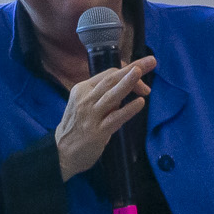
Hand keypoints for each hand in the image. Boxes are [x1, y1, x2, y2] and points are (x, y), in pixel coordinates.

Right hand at [56, 54, 154, 179]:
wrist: (62, 152)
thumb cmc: (77, 126)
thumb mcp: (85, 104)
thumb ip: (103, 95)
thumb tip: (128, 85)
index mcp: (82, 89)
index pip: (107, 74)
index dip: (127, 71)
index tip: (141, 73)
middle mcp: (85, 99)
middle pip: (111, 80)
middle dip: (133, 69)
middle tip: (151, 61)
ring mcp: (90, 115)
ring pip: (111, 95)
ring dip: (127, 83)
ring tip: (140, 72)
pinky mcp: (97, 131)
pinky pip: (115, 118)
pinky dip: (128, 110)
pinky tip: (140, 103)